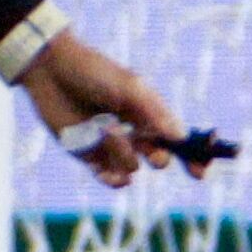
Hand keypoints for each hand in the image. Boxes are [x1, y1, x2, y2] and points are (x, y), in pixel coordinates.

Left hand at [19, 31, 214, 188]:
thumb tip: (179, 137)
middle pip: (160, 158)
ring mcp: (110, 145)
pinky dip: (113, 179)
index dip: (193, 157)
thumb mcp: (129, 88)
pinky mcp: (87, 154)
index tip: (199, 171)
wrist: (51, 71)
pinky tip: (112, 175)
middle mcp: (134, 132)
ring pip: (132, 167)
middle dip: (160, 158)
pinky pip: (108, 177)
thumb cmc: (93, 73)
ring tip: (105, 129)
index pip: (178, 141)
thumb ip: (154, 112)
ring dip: (123, 152)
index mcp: (150, 114)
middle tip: (153, 154)